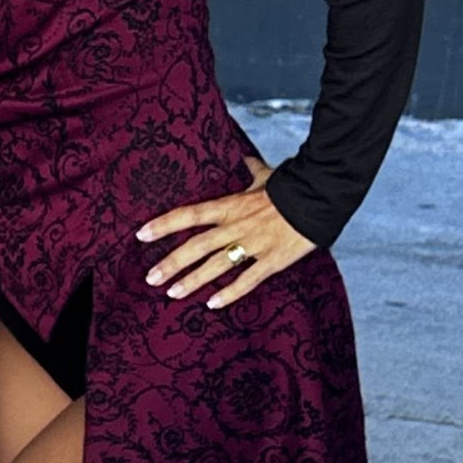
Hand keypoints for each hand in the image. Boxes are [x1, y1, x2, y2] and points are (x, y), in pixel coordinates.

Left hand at [136, 171, 314, 308]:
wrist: (320, 196)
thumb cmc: (291, 187)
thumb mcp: (266, 176)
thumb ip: (250, 170)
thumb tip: (245, 157)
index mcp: (231, 205)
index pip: (190, 214)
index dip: (164, 224)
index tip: (141, 234)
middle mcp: (237, 226)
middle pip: (196, 246)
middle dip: (171, 263)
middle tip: (150, 278)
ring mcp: (254, 244)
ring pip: (216, 265)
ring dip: (193, 281)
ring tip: (172, 294)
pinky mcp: (272, 260)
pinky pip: (248, 279)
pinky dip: (230, 293)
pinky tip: (212, 304)